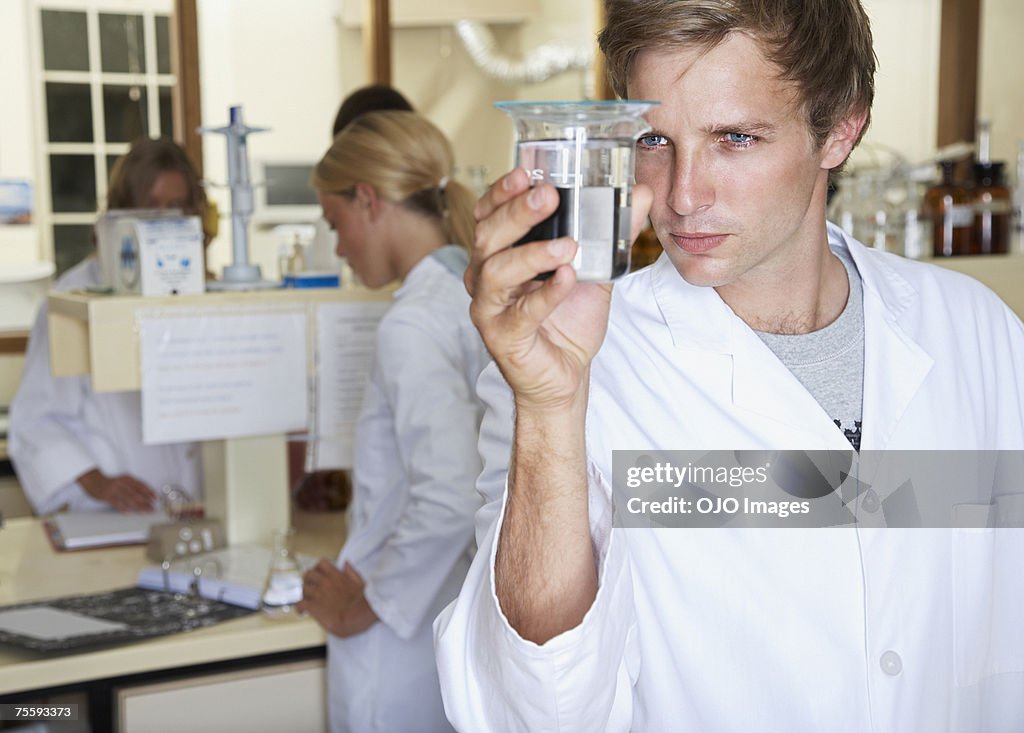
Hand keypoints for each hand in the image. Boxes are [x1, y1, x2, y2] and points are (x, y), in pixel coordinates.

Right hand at [77, 469, 157, 511]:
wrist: (94, 481)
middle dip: (146, 501)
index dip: (149, 491)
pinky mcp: (108, 496)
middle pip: (136, 493)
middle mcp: (122, 483)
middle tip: (152, 507)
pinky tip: (129, 513)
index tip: (155, 497)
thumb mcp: (123, 480)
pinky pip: (117, 503)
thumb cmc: (111, 482)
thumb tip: (146, 494)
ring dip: (138, 506)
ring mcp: (115, 489)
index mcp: (127, 478)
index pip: (141, 485)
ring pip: (129, 498)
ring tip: (145, 511)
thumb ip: (133, 485)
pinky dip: (123, 508)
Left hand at [297, 560, 377, 637]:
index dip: (317, 568)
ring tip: (306, 601)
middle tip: (310, 587)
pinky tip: (302, 612)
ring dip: (303, 594)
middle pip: (308, 574)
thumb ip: (351, 572)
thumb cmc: (361, 602)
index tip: (318, 573)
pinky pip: (299, 604)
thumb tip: (346, 563)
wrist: (356, 616)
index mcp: (336, 576)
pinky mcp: (313, 606)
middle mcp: (325, 582)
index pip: (322, 563)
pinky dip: (298, 608)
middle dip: (307, 580)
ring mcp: (318, 594)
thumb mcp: (360, 582)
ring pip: (302, 589)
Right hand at [467, 168, 651, 411]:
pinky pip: (521, 313)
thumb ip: (612, 231)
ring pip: (496, 272)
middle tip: (548, 197)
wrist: (564, 375)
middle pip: (488, 236)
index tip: (526, 173)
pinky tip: (567, 279)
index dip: (503, 192)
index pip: (489, 213)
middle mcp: (485, 277)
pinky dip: (545, 295)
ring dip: (531, 254)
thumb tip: (642, 193)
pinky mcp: (504, 337)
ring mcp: (489, 308)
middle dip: (516, 213)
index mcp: (499, 253)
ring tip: (566, 245)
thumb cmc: (567, 319)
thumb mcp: (594, 268)